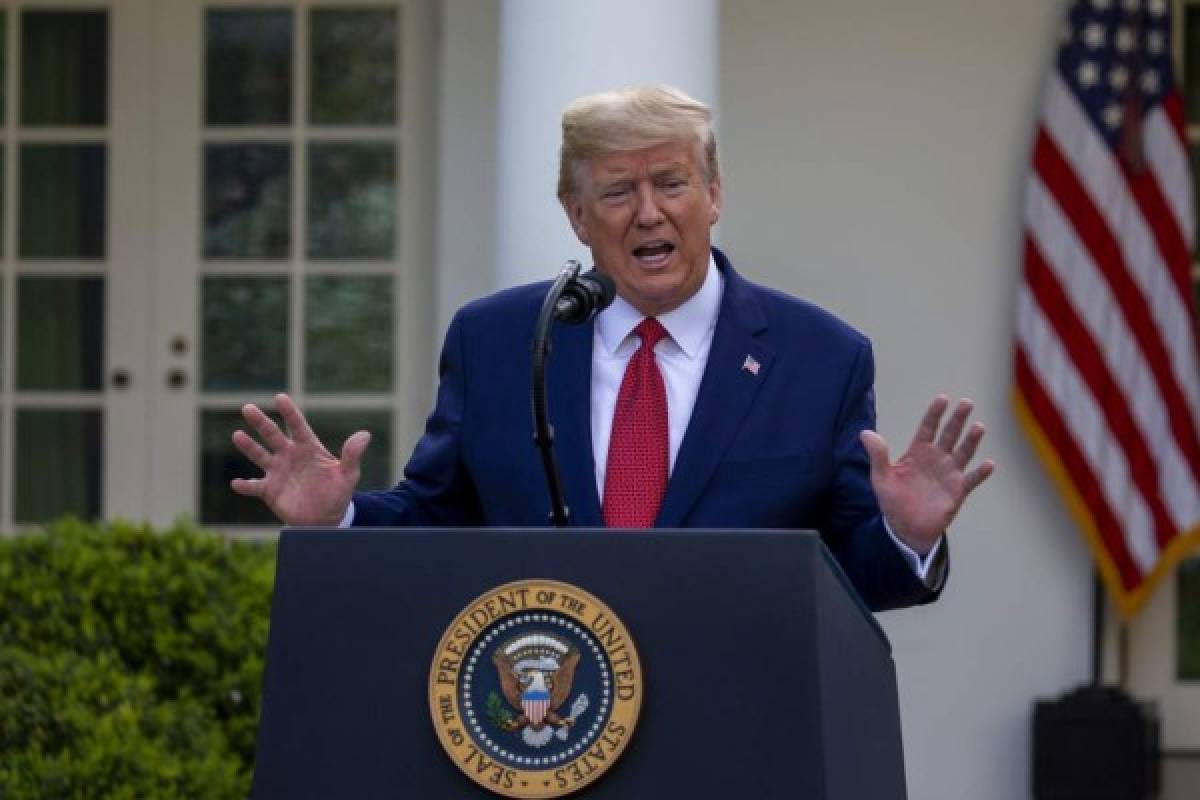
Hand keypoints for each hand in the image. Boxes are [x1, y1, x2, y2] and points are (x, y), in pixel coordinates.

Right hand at [230, 393, 370, 525]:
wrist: (326, 518)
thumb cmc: (337, 492)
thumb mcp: (348, 474)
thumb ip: (352, 455)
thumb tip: (365, 435)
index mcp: (308, 448)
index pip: (297, 426)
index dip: (289, 412)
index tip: (280, 398)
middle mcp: (289, 455)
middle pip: (272, 435)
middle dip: (261, 422)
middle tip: (248, 408)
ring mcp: (277, 472)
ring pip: (259, 455)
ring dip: (248, 446)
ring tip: (237, 435)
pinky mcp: (269, 490)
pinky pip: (254, 486)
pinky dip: (245, 486)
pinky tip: (236, 483)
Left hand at [859, 395, 993, 554]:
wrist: (905, 528)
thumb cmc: (893, 501)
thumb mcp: (881, 477)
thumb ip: (877, 455)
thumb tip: (865, 433)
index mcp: (918, 452)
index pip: (928, 428)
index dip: (935, 414)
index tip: (943, 399)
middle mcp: (936, 459)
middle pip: (949, 435)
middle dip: (957, 419)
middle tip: (967, 403)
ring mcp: (949, 473)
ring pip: (963, 452)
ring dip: (971, 440)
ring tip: (979, 426)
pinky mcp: (957, 491)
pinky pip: (971, 480)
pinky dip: (980, 473)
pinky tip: (988, 464)